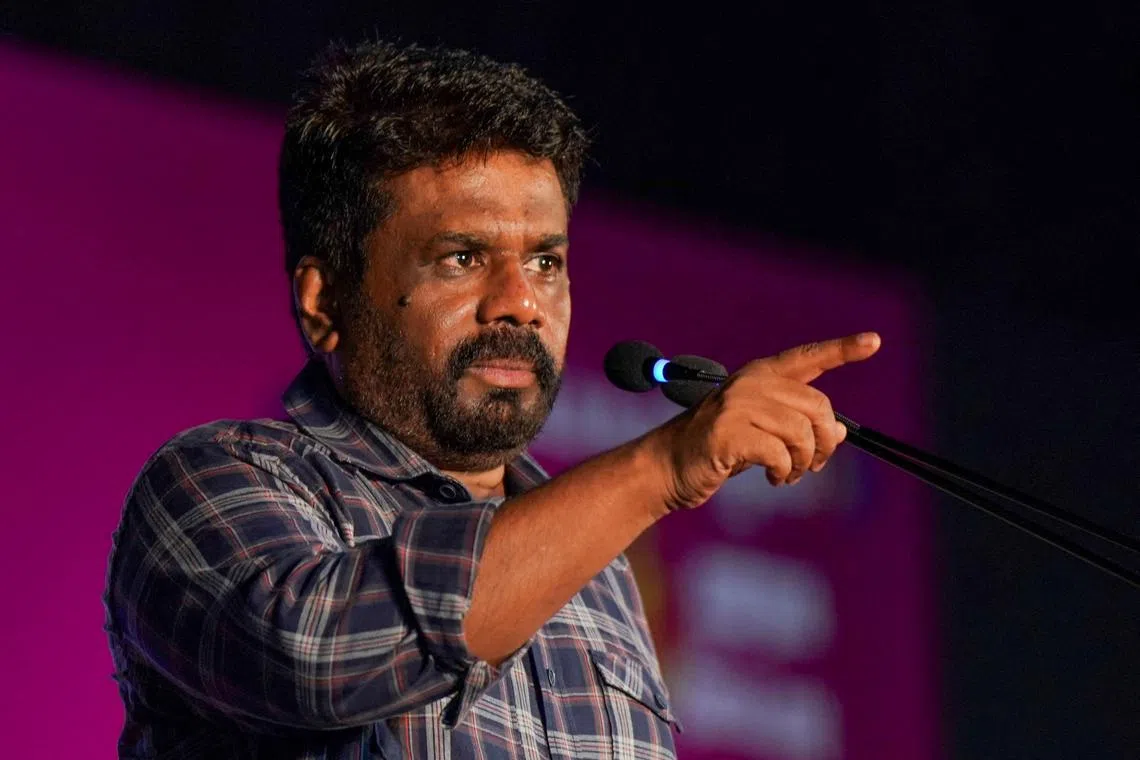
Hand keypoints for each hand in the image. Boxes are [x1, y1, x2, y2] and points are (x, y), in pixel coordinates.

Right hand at [653, 332, 880, 510]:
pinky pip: (780, 453)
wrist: (668, 465)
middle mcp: (751, 383)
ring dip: (804, 462)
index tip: (875, 341)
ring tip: (790, 474)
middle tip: (814, 465)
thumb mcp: (763, 432)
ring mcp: (737, 405)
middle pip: (817, 406)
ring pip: (801, 432)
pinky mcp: (727, 432)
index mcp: (760, 375)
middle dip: (824, 442)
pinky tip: (775, 478)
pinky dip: (785, 472)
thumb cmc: (718, 448)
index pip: (808, 357)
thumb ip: (799, 425)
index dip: (843, 349)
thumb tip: (840, 430)